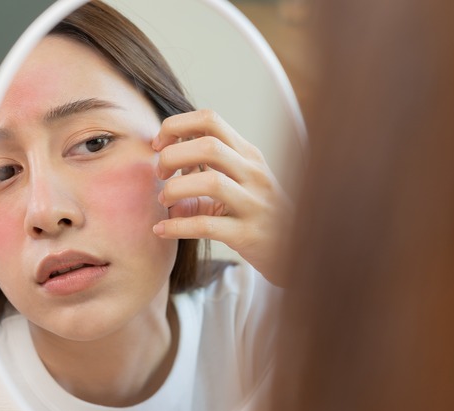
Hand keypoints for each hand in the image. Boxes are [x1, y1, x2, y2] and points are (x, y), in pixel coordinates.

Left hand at [151, 109, 291, 285]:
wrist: (295, 249)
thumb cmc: (257, 212)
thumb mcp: (238, 183)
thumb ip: (204, 170)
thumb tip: (163, 167)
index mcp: (248, 154)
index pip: (210, 119)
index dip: (176, 126)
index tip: (158, 145)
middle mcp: (254, 173)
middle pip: (208, 146)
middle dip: (173, 156)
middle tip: (160, 174)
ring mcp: (254, 203)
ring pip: (211, 182)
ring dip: (175, 189)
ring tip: (163, 201)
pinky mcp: (248, 234)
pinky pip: (207, 226)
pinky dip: (177, 226)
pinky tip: (161, 230)